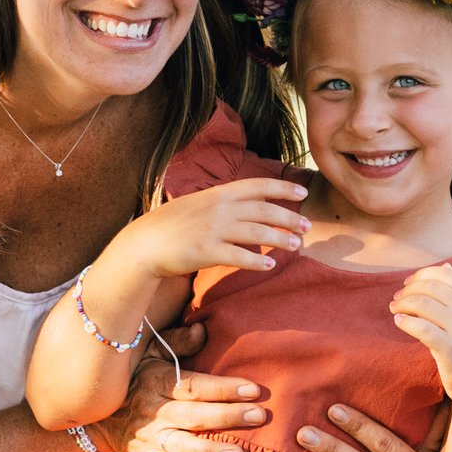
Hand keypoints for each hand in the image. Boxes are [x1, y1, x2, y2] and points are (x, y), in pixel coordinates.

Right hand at [93, 323, 267, 451]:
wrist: (93, 408)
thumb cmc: (133, 376)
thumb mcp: (148, 351)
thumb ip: (177, 341)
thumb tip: (203, 329)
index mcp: (159, 382)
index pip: (195, 386)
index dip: (224, 387)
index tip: (254, 389)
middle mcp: (155, 411)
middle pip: (195, 415)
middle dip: (228, 416)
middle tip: (260, 417)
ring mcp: (148, 437)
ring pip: (182, 445)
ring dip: (210, 451)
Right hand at [122, 178, 309, 279]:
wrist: (144, 243)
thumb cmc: (171, 225)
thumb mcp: (198, 204)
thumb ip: (222, 204)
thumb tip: (246, 209)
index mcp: (219, 193)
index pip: (258, 186)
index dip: (283, 188)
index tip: (303, 192)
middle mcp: (220, 208)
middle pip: (264, 211)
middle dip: (289, 218)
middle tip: (307, 226)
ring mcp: (213, 229)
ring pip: (257, 233)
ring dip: (280, 239)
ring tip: (296, 245)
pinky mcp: (206, 251)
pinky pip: (238, 256)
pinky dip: (257, 261)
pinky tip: (271, 265)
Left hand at [389, 264, 451, 403]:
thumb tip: (446, 266)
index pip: (445, 275)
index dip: (421, 275)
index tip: (407, 284)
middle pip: (430, 287)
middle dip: (408, 290)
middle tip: (397, 299)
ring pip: (422, 303)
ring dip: (403, 304)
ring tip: (395, 310)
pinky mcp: (449, 348)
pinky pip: (420, 327)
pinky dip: (405, 321)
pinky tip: (399, 322)